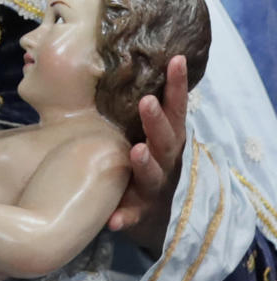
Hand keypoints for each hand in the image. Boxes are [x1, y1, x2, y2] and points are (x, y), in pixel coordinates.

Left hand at [108, 53, 188, 251]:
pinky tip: (114, 220)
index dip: (177, 86)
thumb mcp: (140, 134)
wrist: (148, 215)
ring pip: (153, 176)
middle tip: (146, 102)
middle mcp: (165, 161)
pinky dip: (124, 217)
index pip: (174, 109)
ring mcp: (153, 188)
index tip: (176, 60)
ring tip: (136, 152)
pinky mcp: (138, 213)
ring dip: (145, 164)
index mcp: (166, 139)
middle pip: (165, 140)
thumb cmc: (140, 162)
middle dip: (157, 122)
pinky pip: (132, 216)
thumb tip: (102, 66)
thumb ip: (130, 109)